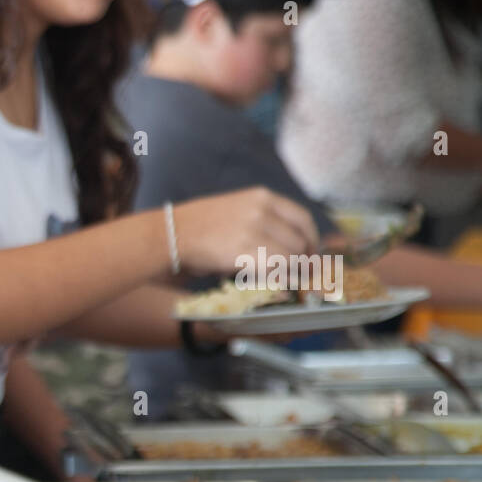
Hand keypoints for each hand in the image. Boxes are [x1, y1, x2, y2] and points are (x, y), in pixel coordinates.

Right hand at [174, 187, 319, 276]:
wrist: (171, 234)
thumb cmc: (198, 227)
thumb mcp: (236, 210)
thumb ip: (263, 222)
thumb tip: (290, 246)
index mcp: (261, 197)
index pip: (302, 218)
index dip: (311, 239)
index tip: (311, 253)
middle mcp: (262, 211)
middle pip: (299, 240)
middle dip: (304, 261)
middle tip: (304, 274)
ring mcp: (254, 231)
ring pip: (290, 257)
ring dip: (292, 272)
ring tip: (288, 282)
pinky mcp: (245, 252)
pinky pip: (275, 269)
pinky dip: (280, 279)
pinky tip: (275, 284)